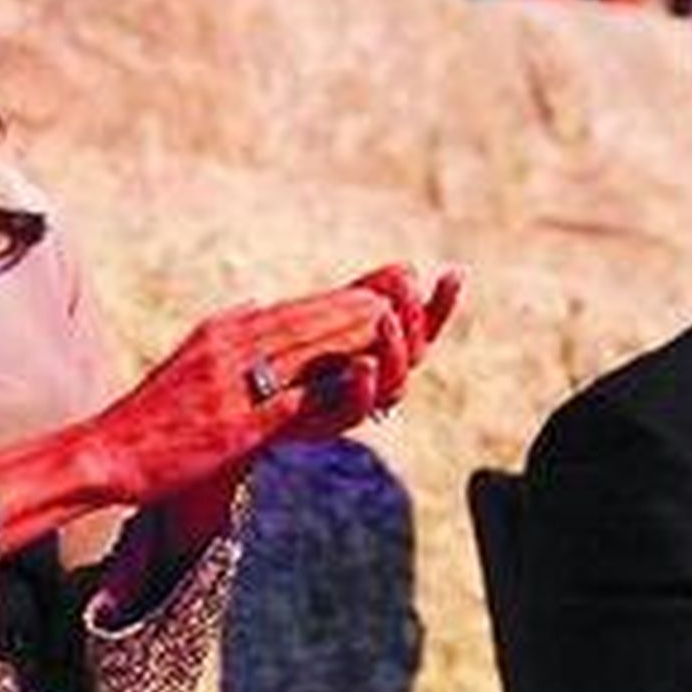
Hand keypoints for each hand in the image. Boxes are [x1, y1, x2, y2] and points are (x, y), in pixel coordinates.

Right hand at [94, 283, 396, 501]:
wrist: (107, 453)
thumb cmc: (149, 413)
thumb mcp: (186, 355)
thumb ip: (224, 328)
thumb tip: (255, 302)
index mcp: (220, 333)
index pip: (288, 311)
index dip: (332, 303)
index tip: (369, 293)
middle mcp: (229, 351)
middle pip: (302, 325)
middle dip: (350, 312)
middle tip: (393, 300)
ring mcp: (233, 387)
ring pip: (302, 354)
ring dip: (348, 338)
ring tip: (389, 327)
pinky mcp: (236, 427)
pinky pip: (291, 403)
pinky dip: (326, 389)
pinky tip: (358, 382)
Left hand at [280, 265, 462, 438]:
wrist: (238, 402)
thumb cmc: (286, 355)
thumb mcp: (325, 317)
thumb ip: (365, 294)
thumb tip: (408, 267)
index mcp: (381, 355)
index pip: (422, 329)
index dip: (441, 305)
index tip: (453, 273)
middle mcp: (375, 383)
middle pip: (415, 355)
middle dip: (419, 321)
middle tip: (408, 291)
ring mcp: (351, 404)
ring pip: (394, 384)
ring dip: (395, 350)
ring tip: (386, 318)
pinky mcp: (323, 423)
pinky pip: (354, 413)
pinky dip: (364, 389)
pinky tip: (363, 363)